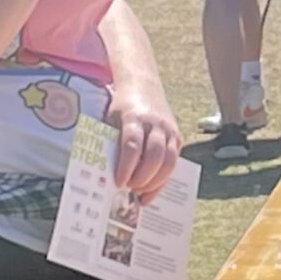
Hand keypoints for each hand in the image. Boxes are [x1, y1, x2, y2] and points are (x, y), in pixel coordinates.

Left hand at [108, 86, 183, 200]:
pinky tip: (149, 193)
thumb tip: (103, 176)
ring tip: (138, 192)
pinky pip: (174, 163)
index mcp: (134, 117)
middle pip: (155, 155)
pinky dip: (162, 182)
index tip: (119, 182)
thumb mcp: (111, 119)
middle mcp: (155, 123)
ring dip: (154, 182)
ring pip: (169, 161)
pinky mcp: (177, 138)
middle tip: (128, 188)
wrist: (144, 86)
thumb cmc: (122, 108)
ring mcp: (169, 130)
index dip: (126, 166)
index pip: (132, 144)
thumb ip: (111, 143)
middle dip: (142, 177)